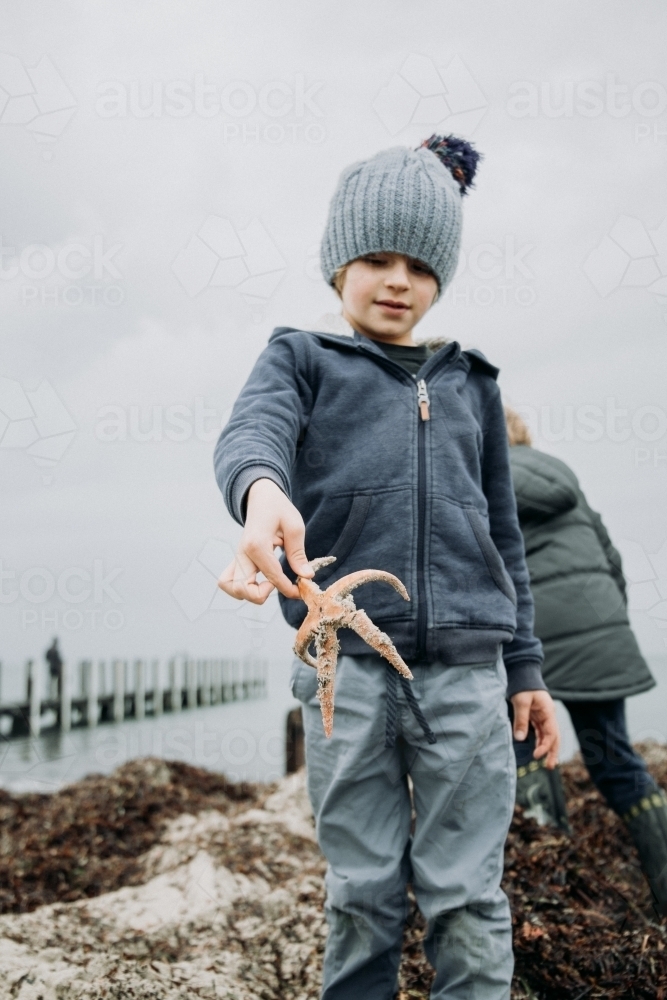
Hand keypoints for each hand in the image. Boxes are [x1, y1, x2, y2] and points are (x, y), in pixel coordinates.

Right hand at [217, 479, 312, 603]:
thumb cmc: (279, 509)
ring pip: (230, 587)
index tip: (301, 591)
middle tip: (279, 584)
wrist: (261, 497)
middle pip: (242, 588)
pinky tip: (259, 583)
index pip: (271, 576)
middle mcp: (242, 552)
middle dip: (262, 595)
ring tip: (267, 585)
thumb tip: (306, 577)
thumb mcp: (295, 526)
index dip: (288, 589)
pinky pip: (228, 581)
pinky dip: (241, 588)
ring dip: (248, 593)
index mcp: (257, 543)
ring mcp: (236, 557)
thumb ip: (298, 554)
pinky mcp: (236, 560)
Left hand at [510, 689, 559, 768]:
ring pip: (548, 736)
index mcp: (548, 712)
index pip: (551, 733)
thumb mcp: (521, 701)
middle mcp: (548, 715)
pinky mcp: (537, 717)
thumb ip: (521, 720)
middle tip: (549, 767)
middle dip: (553, 752)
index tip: (536, 755)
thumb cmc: (523, 685)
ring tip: (546, 763)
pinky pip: (541, 732)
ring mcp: (544, 716)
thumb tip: (519, 738)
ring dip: (547, 749)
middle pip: (554, 737)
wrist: (523, 674)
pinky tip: (537, 751)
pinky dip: (540, 742)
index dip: (545, 746)